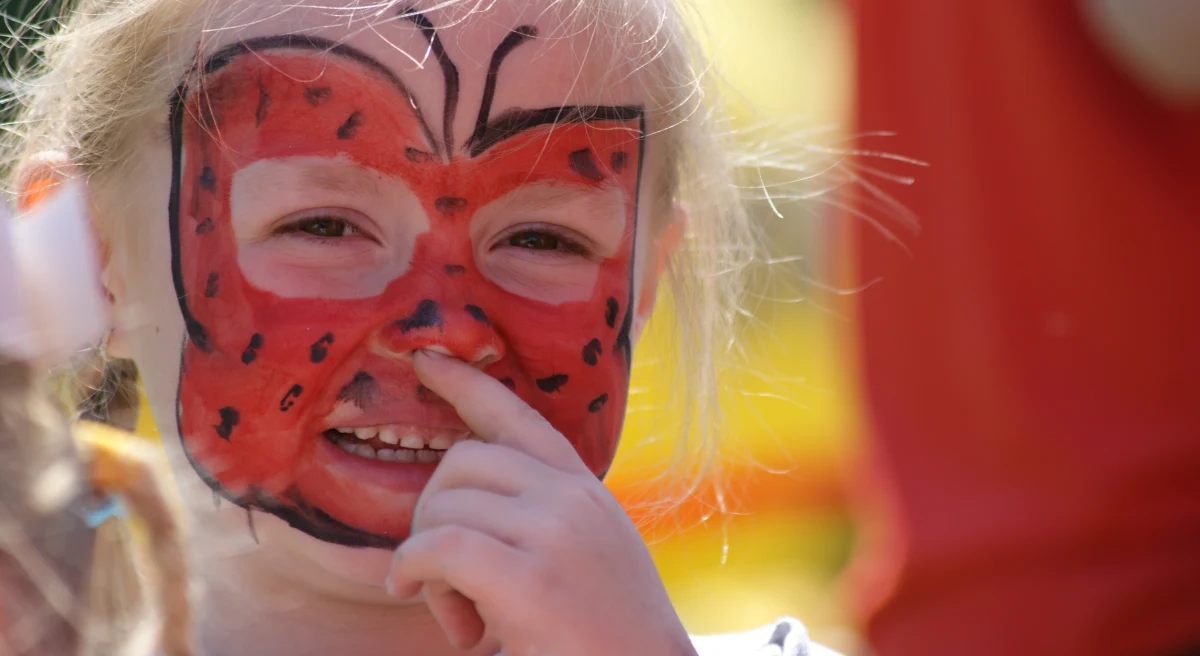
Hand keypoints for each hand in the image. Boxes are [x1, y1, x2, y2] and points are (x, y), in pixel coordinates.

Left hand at [386, 349, 696, 655]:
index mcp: (585, 491)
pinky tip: (421, 597)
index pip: (518, 417)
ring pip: (444, 508)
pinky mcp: (532, 581)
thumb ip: (543, 515)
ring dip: (429, 566)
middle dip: (432, 514)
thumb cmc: (607, 638)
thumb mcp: (588, 555)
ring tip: (462, 615)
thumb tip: (457, 499)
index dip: (466, 385)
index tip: (426, 361)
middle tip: (446, 579)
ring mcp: (556, 533)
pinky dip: (413, 571)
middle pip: (461, 461)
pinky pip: (439, 547)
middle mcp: (573, 499)